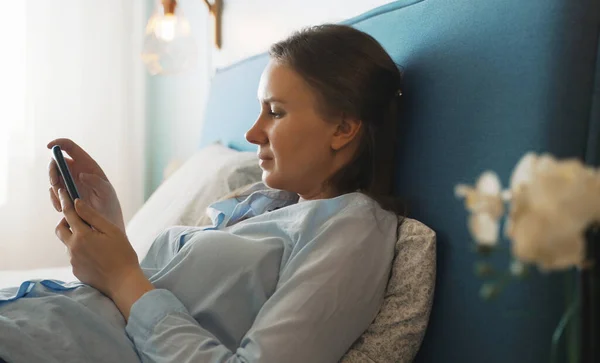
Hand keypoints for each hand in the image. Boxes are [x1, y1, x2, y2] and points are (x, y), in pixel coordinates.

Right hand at [47, 138, 125, 232]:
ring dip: (55, 189)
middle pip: (56, 163)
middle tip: (56, 184)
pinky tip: (63, 209)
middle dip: (52, 172)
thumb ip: (96, 182)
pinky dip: (55, 200)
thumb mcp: (107, 192)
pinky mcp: (64, 194)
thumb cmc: (109, 204)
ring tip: (65, 203)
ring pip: (53, 179)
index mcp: (87, 165)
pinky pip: (53, 193)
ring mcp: (69, 182)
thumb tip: (82, 174)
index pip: (70, 147)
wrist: (105, 222)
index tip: (49, 146)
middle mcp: (76, 171)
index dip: (59, 143)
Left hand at [56, 188, 153, 318]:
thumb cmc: (122, 254)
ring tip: (95, 240)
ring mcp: (73, 260)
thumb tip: (77, 203)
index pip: (69, 213)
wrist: (123, 282)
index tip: (62, 191)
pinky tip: (97, 254)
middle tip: (80, 220)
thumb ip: (93, 216)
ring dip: (76, 237)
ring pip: (68, 243)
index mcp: (82, 235)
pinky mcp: (76, 270)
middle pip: (60, 229)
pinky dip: (81, 250)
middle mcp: (73, 247)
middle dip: (66, 221)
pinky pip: (74, 255)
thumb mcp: (111, 231)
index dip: (65, 200)